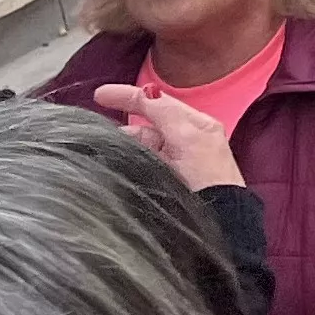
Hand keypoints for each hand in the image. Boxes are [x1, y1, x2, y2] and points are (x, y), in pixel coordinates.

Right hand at [94, 85, 244, 190]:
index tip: (99, 95)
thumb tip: (144, 94)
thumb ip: (165, 112)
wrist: (217, 220)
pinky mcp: (162, 181)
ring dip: (121, 143)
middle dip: (122, 124)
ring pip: (139, 144)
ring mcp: (172, 163)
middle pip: (145, 125)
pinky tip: (112, 162)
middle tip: (96, 128)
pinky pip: (138, 162)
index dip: (129, 96)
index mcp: (195, 126)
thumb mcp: (188, 136)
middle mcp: (183, 142)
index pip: (157, 104)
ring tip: (103, 147)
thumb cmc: (209, 177)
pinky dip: (124, 158)